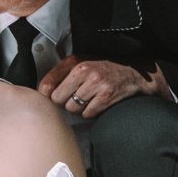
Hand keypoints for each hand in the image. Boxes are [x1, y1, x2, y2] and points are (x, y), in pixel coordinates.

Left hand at [40, 55, 155, 120]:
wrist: (135, 74)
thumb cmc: (105, 69)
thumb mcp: (82, 63)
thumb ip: (61, 73)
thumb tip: (42, 90)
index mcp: (75, 62)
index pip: (47, 85)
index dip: (48, 94)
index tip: (52, 96)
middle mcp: (84, 71)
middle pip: (58, 100)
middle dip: (65, 102)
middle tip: (76, 97)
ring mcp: (96, 84)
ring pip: (72, 109)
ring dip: (79, 108)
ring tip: (89, 99)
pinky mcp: (106, 97)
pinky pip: (88, 114)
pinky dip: (92, 112)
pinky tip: (98, 103)